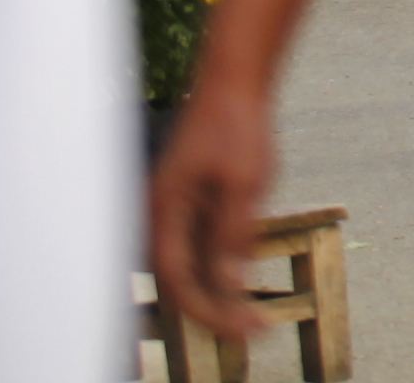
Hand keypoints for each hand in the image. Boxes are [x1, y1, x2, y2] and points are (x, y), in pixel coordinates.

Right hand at [148, 70, 280, 344]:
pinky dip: (218, 270)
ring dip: (216, 293)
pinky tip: (242, 283)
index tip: (242, 329)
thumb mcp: (245, 180)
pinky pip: (197, 249)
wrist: (233, 83)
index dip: (209, 309)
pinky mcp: (188, 206)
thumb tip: (230, 283)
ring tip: (251, 317)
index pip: (178, 279)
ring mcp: (172, 212)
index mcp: (164, 211)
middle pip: (179, 281)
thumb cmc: (236, 124)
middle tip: (253, 331)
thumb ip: (234, 232)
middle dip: (213, 309)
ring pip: (188, 268)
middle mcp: (160, 217)